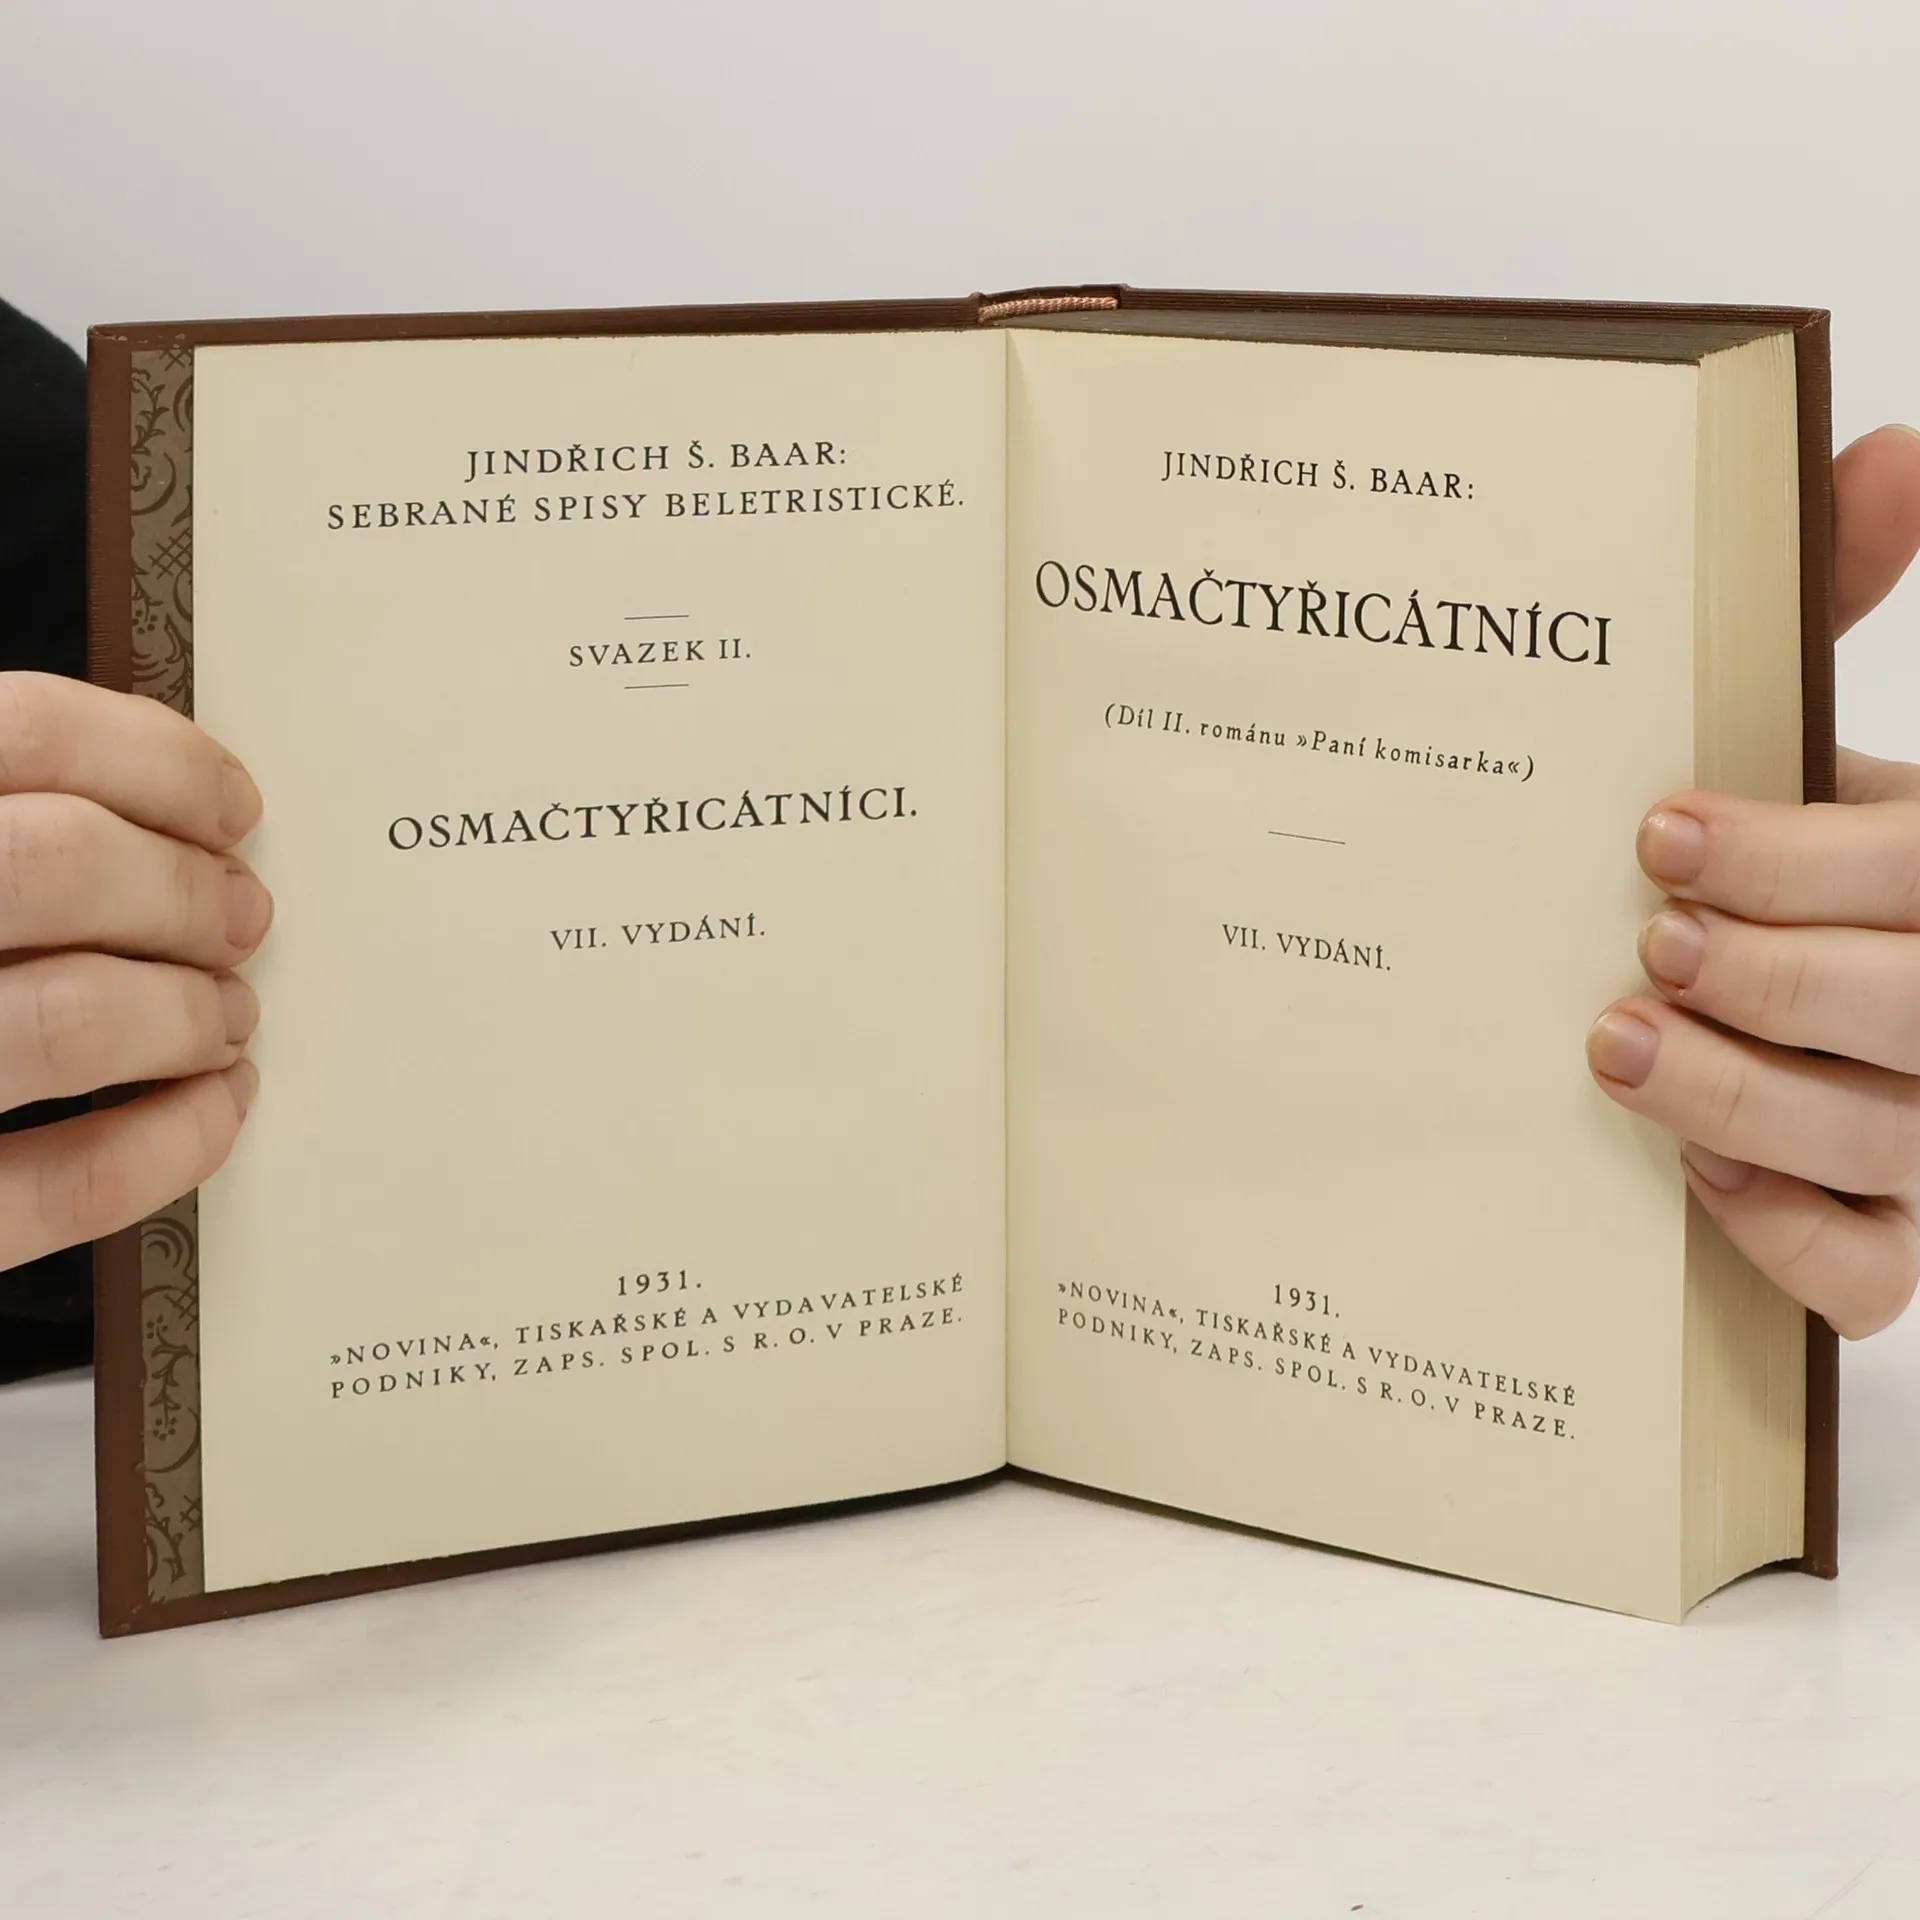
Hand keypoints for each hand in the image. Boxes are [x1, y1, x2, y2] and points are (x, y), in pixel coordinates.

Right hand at [0, 673, 266, 1266]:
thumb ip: (1, 821)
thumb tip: (150, 818)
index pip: (27, 736)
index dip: (159, 766)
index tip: (228, 807)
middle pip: (62, 865)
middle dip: (186, 893)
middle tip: (240, 918)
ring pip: (73, 1019)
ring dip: (185, 1014)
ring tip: (220, 1016)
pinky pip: (62, 1184)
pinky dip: (171, 1142)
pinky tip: (209, 1108)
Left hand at [1588, 425, 1919, 1337]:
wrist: (1784, 989)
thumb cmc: (1796, 867)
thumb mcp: (1809, 750)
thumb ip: (1833, 610)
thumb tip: (1893, 445)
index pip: (1917, 872)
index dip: (1799, 859)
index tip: (1660, 835)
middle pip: (1916, 1009)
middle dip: (1778, 976)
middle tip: (1649, 945)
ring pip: (1888, 1142)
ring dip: (1748, 1098)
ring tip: (1616, 1046)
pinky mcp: (1897, 1242)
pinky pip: (1875, 1276)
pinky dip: (1790, 1241)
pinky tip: (1696, 1189)